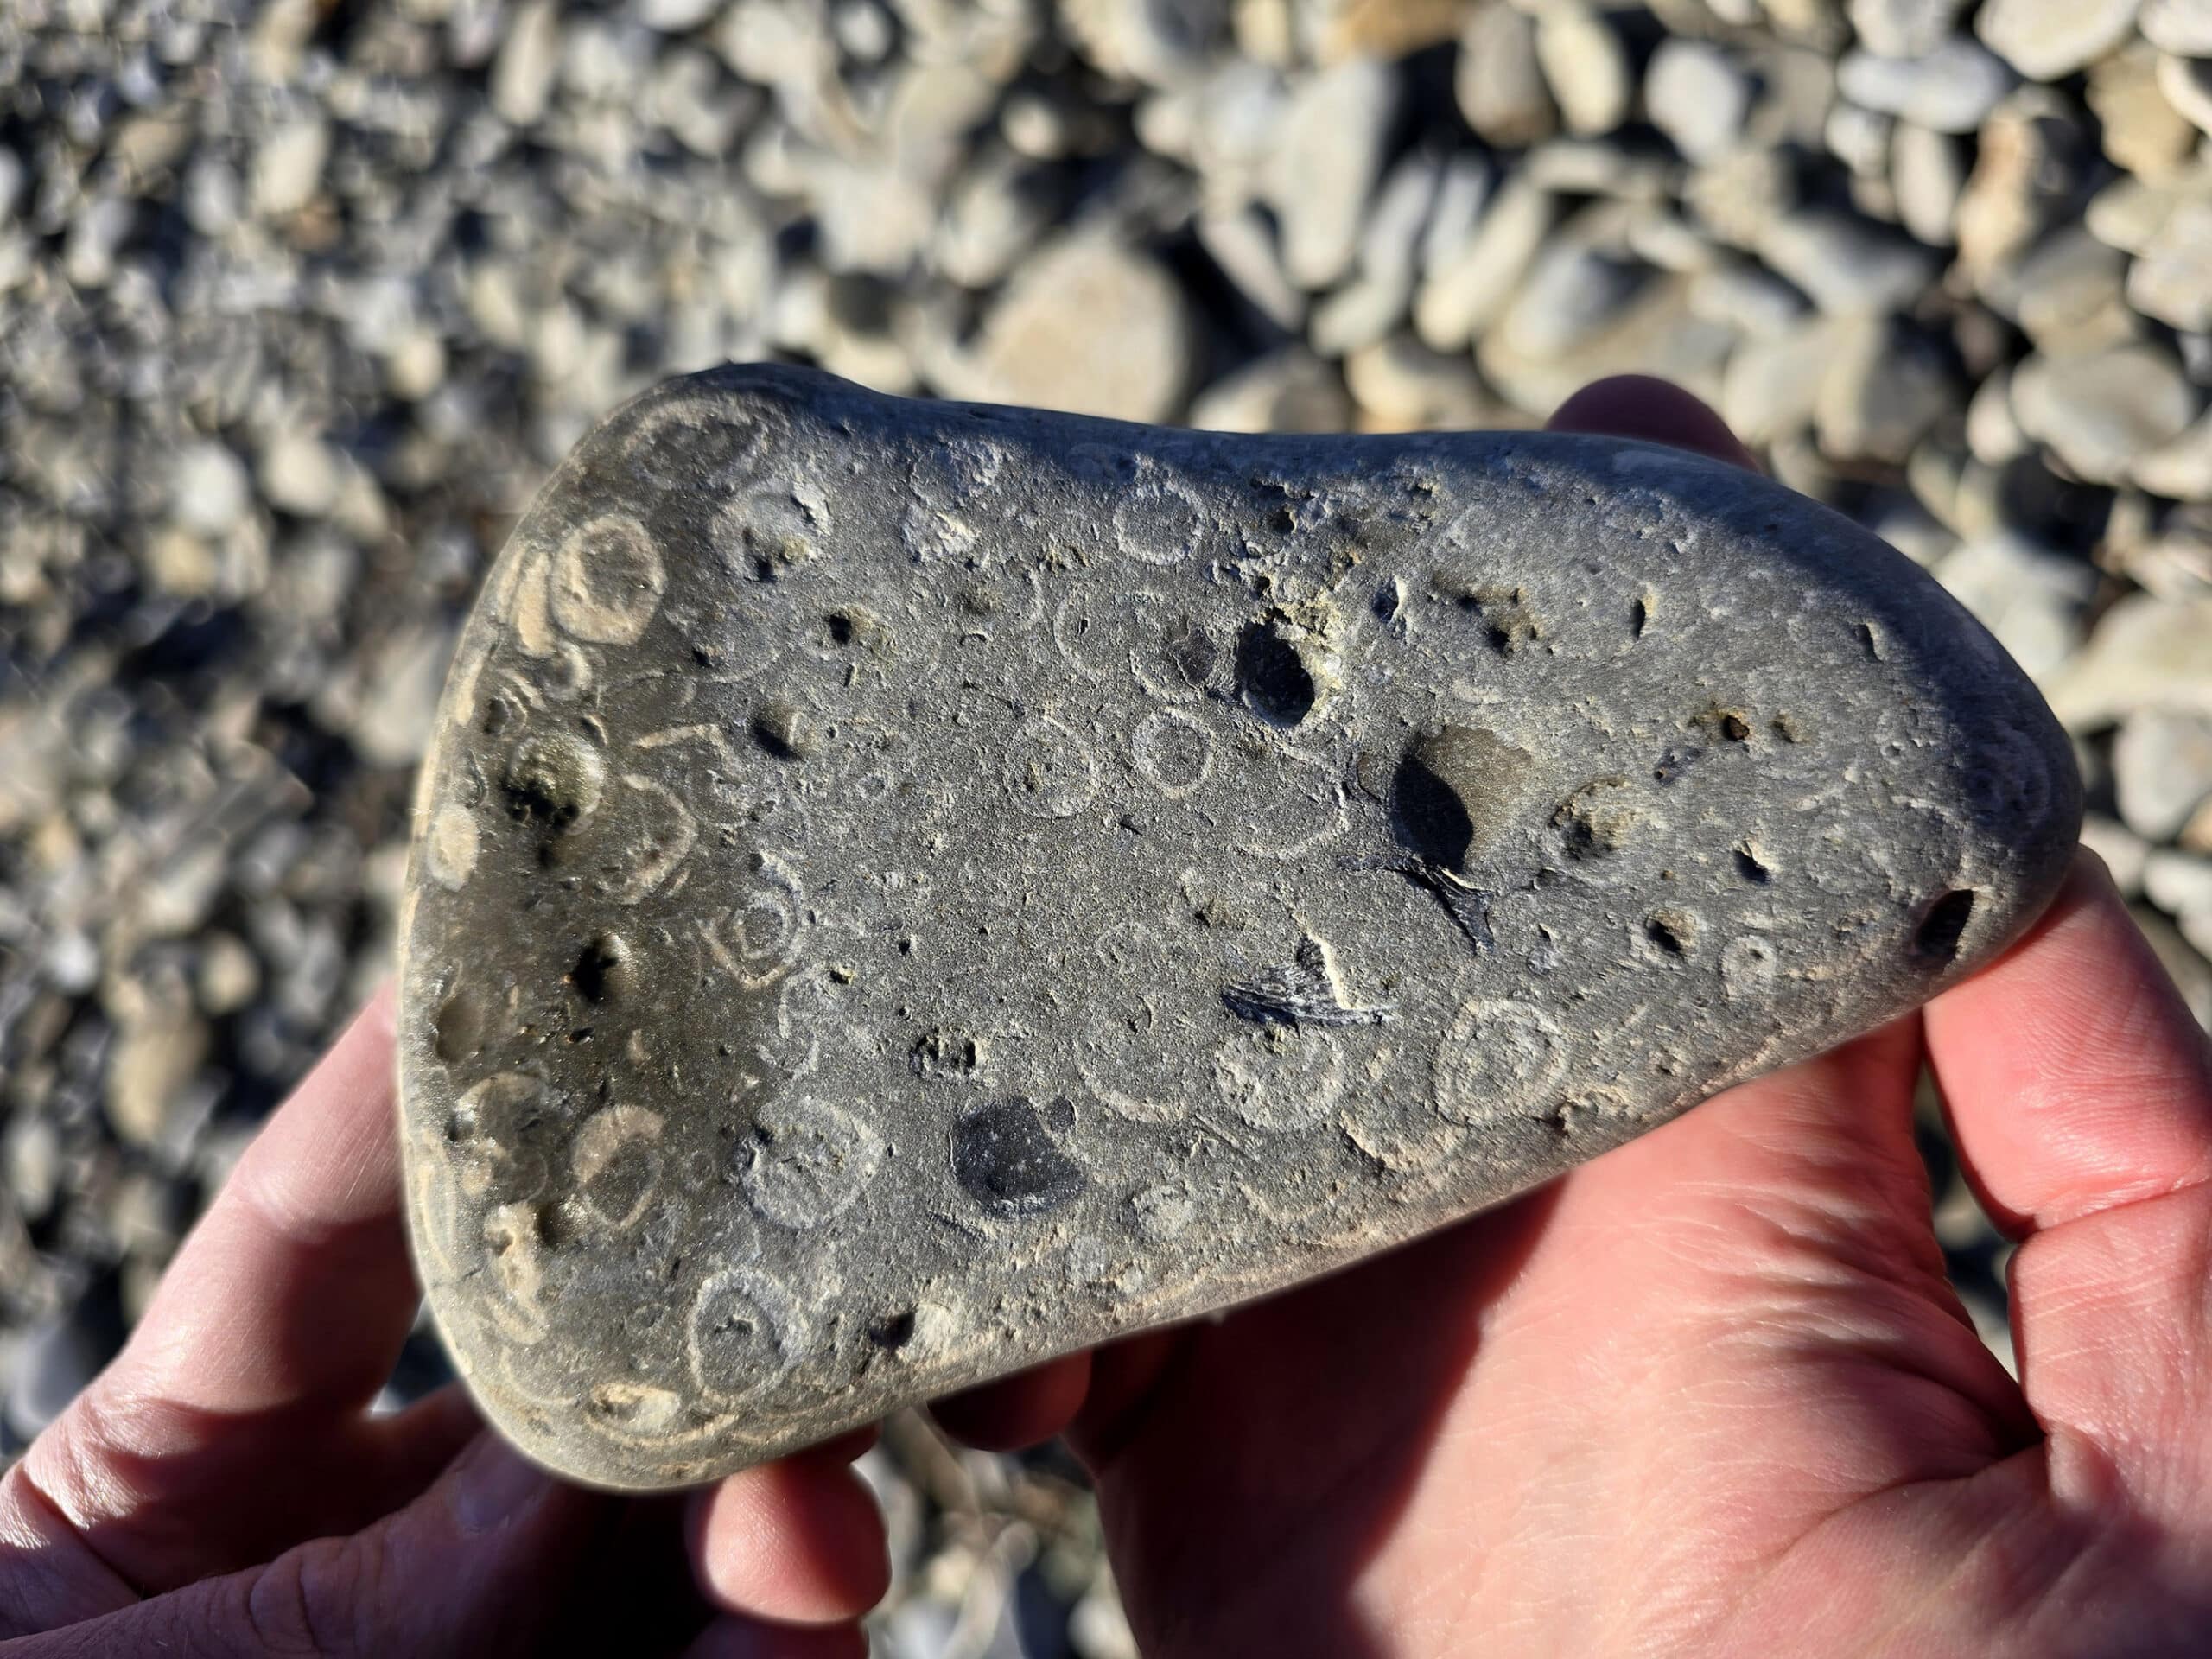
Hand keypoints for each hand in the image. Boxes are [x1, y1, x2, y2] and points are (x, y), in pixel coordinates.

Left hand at [0, 986, 883, 1657]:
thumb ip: (426, 1572)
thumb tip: (697, 1445)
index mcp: (180, 1484)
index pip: (337, 1236)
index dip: (443, 1092)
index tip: (561, 948)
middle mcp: (362, 1563)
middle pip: (556, 1405)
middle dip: (674, 1366)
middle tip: (771, 1369)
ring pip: (660, 1569)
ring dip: (757, 1547)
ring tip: (810, 1564)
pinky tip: (803, 1634)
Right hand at [921, 378, 2211, 1654]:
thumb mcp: (2177, 1419)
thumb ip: (2113, 1119)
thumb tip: (1998, 822)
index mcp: (1729, 1148)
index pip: (1644, 840)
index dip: (1612, 644)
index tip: (1574, 439)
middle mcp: (1512, 1190)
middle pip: (1359, 902)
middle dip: (1273, 753)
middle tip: (1159, 597)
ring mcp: (1330, 1315)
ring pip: (1160, 1059)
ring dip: (1062, 967)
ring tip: (962, 860)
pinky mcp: (1183, 1464)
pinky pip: (1035, 1305)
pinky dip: (963, 1252)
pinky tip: (921, 1206)